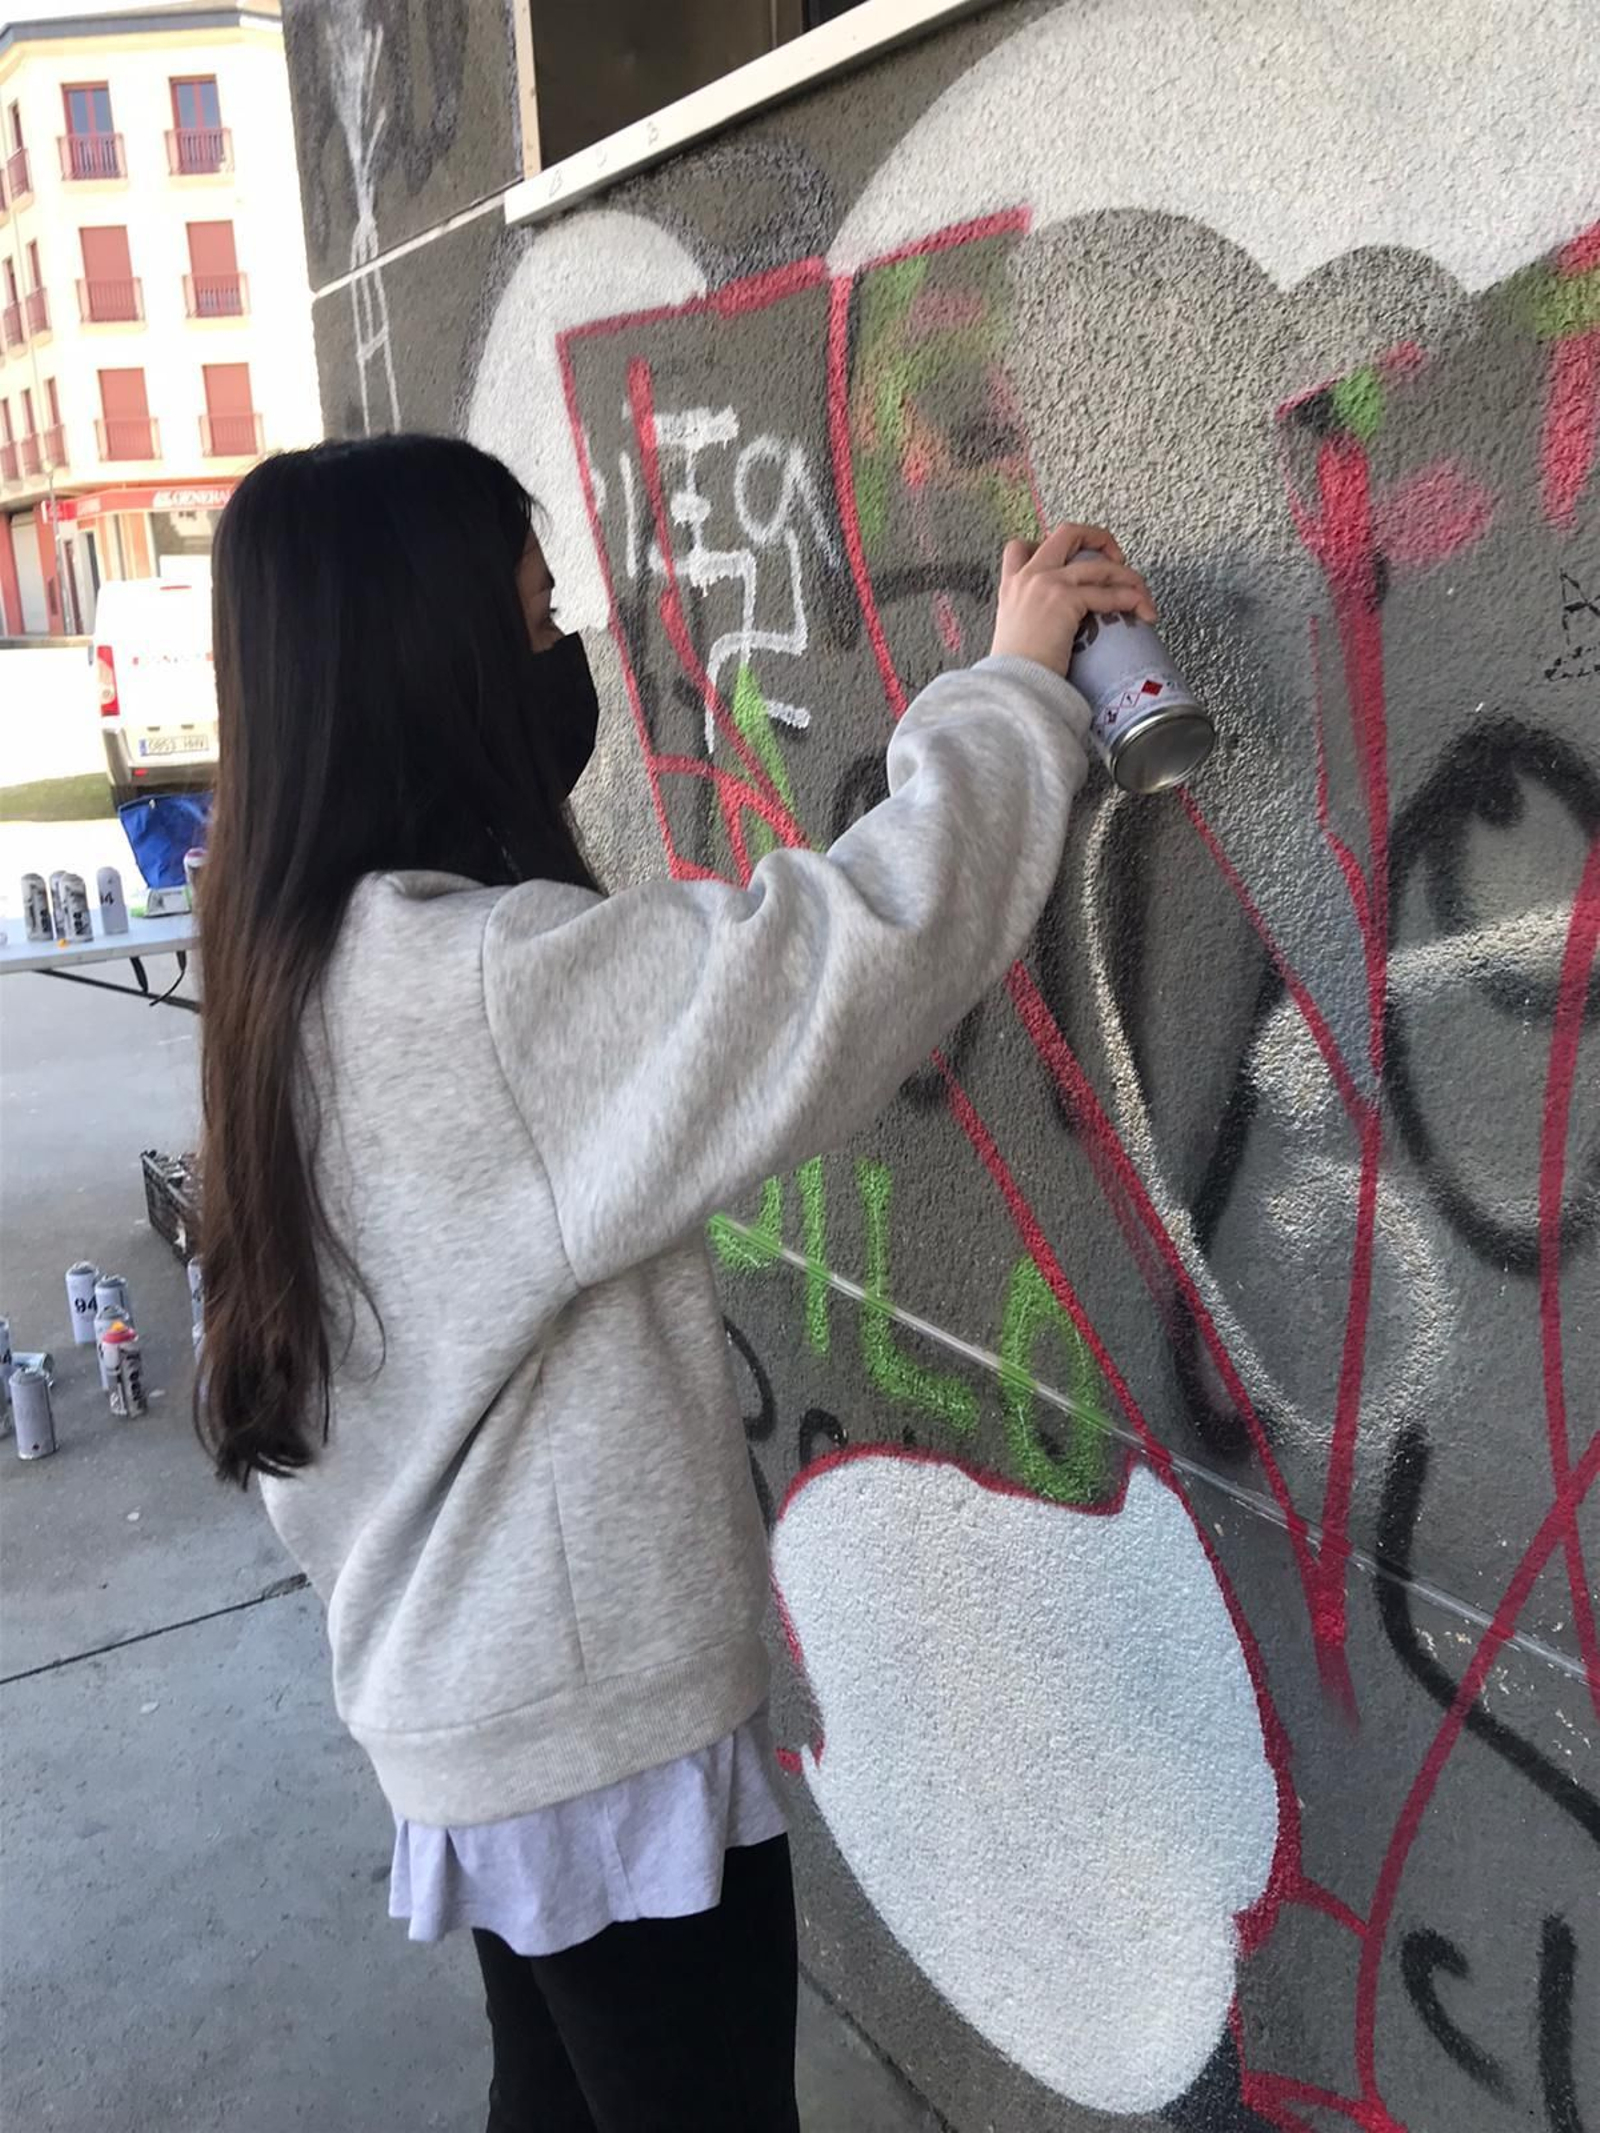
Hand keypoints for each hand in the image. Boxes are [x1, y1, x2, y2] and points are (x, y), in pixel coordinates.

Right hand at [989, 523, 1156, 674]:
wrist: (1012, 686)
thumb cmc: (1014, 671)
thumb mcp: (1014, 634)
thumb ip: (1029, 618)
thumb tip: (1054, 626)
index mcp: (1010, 585)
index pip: (1022, 546)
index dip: (1053, 545)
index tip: (1074, 559)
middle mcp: (1028, 576)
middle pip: (1068, 533)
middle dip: (1100, 539)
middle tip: (1117, 559)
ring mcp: (1046, 584)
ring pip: (1099, 565)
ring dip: (1128, 577)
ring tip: (1142, 595)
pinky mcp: (1064, 600)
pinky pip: (1107, 593)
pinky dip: (1130, 599)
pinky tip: (1140, 611)